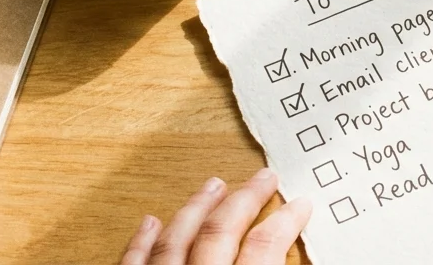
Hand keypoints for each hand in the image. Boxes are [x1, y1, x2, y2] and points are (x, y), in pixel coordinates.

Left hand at [121, 170, 311, 264]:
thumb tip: (292, 256)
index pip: (264, 249)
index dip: (286, 223)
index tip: (300, 204)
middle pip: (220, 233)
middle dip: (245, 200)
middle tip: (264, 177)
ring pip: (176, 241)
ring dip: (196, 209)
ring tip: (214, 184)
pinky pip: (133, 264)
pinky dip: (141, 242)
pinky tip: (150, 222)